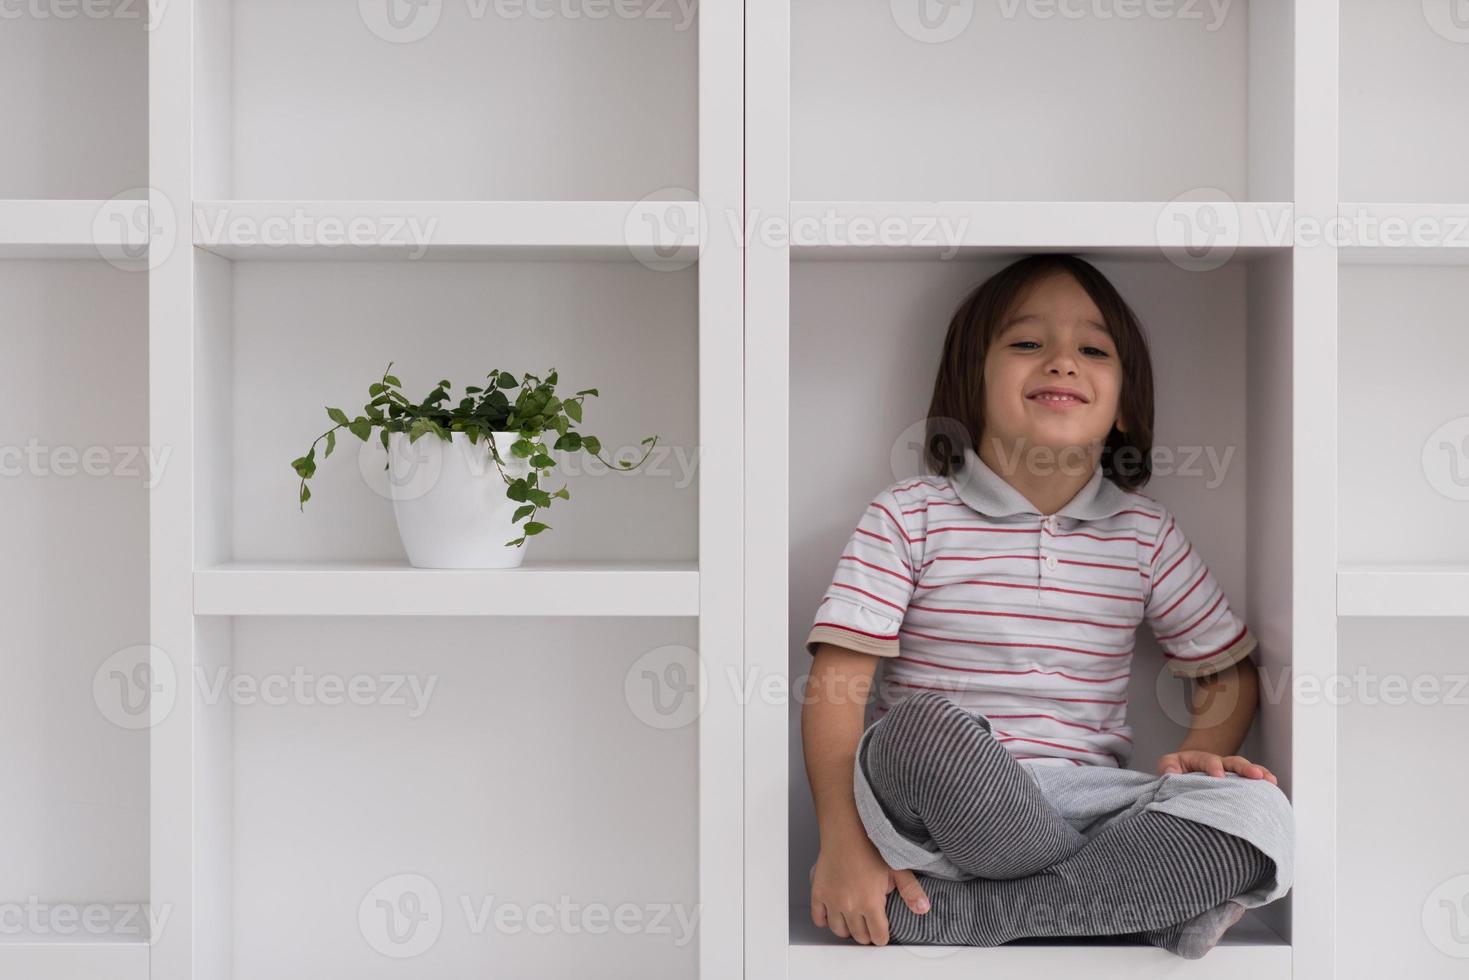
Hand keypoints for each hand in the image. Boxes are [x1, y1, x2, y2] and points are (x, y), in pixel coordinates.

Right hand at [810, 836, 929, 944]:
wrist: (846, 830)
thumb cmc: (870, 846)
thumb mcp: (898, 868)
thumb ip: (911, 891)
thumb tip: (923, 909)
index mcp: (870, 903)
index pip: (878, 936)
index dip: (882, 936)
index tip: (882, 932)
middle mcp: (850, 906)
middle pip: (859, 936)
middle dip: (867, 935)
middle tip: (870, 925)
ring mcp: (832, 901)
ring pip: (839, 930)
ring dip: (848, 929)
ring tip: (854, 921)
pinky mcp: (818, 893)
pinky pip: (818, 918)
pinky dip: (826, 920)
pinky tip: (834, 914)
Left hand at [1157, 749, 1276, 784]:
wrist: (1185, 774)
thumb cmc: (1176, 771)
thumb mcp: (1168, 766)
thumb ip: (1168, 767)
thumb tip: (1171, 773)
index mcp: (1199, 759)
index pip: (1207, 760)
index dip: (1213, 767)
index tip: (1218, 777)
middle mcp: (1219, 764)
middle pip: (1233, 762)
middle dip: (1244, 768)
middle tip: (1255, 775)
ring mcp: (1230, 774)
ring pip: (1246, 771)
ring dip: (1259, 774)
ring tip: (1271, 781)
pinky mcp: (1237, 784)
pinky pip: (1252, 783)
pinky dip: (1262, 787)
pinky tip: (1273, 793)